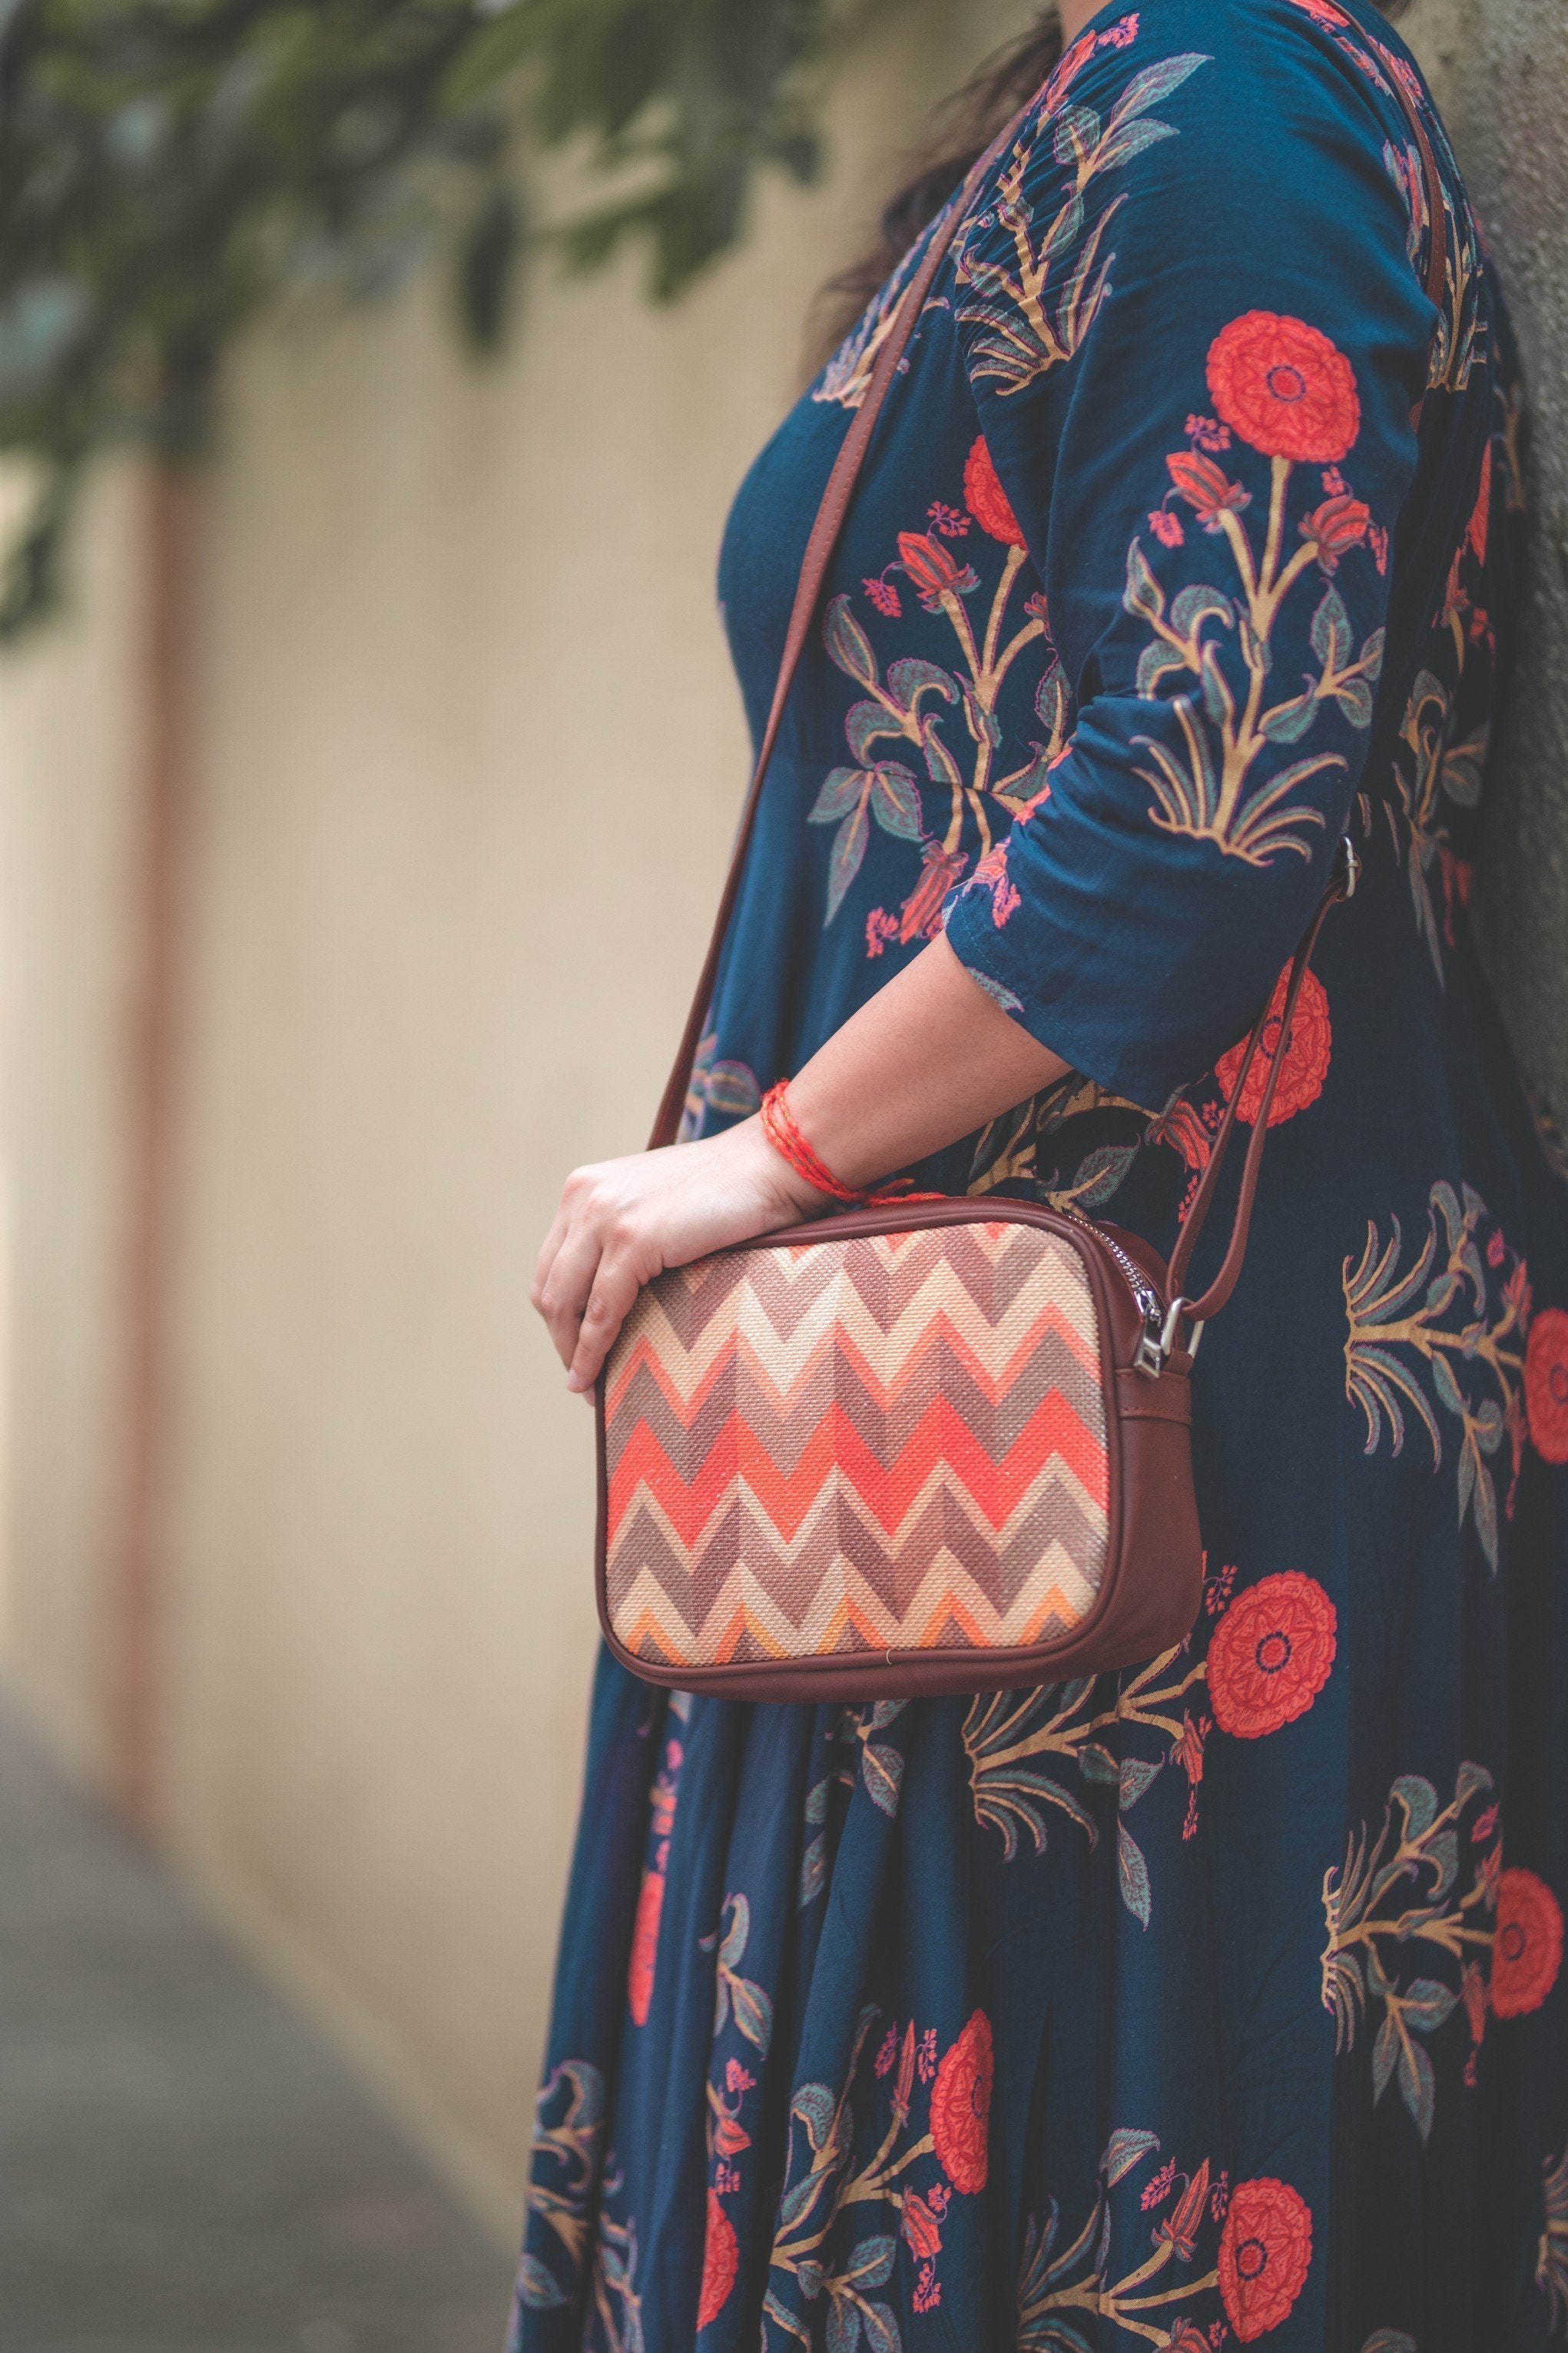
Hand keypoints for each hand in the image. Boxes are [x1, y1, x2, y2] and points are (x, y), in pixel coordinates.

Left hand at [531, 1118, 821, 1397]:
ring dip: (572, 1353)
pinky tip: (598, 1376)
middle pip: (549, 1288)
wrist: (771, 1163)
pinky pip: (601, 1311)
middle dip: (561, 1340)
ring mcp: (605, 1216)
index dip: (558, 1317)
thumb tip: (613, 1296)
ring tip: (589, 1386)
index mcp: (583, 1188)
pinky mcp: (633, 1240)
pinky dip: (594, 1350)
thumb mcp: (656, 1204)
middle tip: (581, 1379)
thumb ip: (625, 1233)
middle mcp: (583, 1198)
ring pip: (565, 1303)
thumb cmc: (730, 1189)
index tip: (573, 1351)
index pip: (551, 1266)